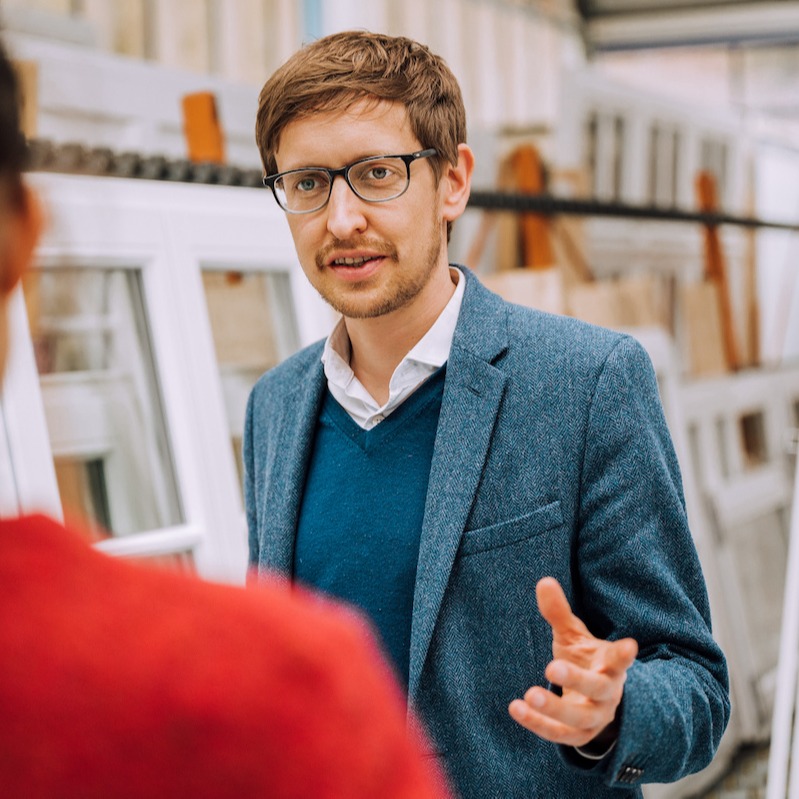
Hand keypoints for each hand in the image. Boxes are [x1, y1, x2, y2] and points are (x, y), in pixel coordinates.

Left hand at [508, 577, 637, 748]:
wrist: (595, 699)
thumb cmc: (584, 659)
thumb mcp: (572, 635)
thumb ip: (559, 612)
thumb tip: (543, 581)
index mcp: (610, 664)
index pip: (620, 659)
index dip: (624, 654)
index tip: (630, 645)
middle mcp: (608, 692)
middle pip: (598, 688)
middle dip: (577, 679)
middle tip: (551, 667)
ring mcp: (596, 717)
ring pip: (579, 718)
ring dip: (554, 708)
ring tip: (530, 694)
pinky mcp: (580, 735)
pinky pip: (560, 734)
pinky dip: (538, 723)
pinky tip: (516, 708)